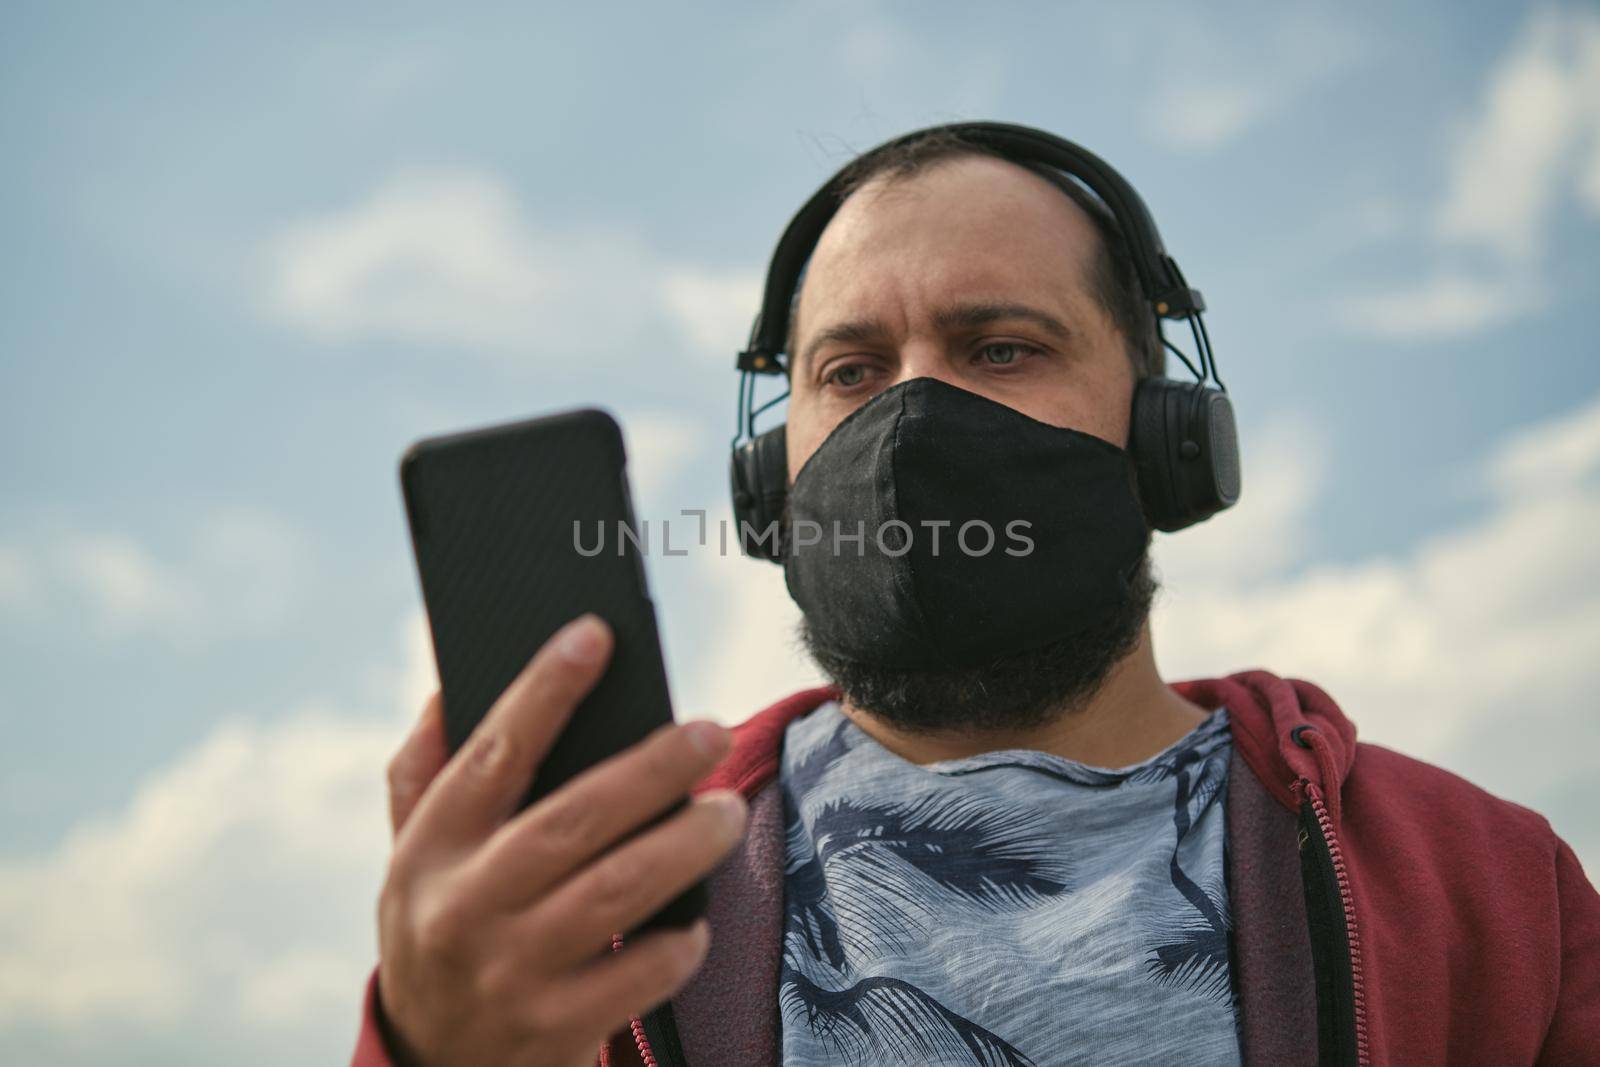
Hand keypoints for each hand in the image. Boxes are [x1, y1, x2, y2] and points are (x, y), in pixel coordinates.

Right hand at [376, 615, 746, 1066]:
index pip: (493, 753)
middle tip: (711, 731)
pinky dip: (677, 943)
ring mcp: (511, 971)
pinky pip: (636, 976)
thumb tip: (453, 684)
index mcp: (433, 847)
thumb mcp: (411, 852)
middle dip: (652, 769)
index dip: (544, 689)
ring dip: (683, 846)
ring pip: (616, 893)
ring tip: (725, 811)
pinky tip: (698, 919)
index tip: (595, 635)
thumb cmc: (439, 924)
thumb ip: (424, 771)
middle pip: (574, 820)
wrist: (431, 1063)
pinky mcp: (554, 1026)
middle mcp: (466, 905)